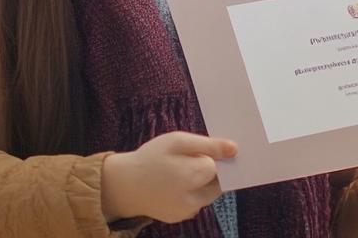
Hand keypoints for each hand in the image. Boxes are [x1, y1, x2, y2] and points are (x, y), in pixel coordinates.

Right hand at [101, 131, 236, 223]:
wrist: (123, 185)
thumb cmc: (150, 157)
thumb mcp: (177, 141)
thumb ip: (208, 145)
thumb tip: (235, 149)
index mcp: (192, 175)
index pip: (218, 166)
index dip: (211, 156)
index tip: (197, 152)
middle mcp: (193, 198)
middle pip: (217, 182)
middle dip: (209, 171)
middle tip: (189, 161)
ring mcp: (186, 210)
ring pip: (208, 194)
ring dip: (202, 183)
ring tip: (180, 173)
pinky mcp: (180, 217)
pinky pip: (196, 203)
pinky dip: (192, 194)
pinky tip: (175, 185)